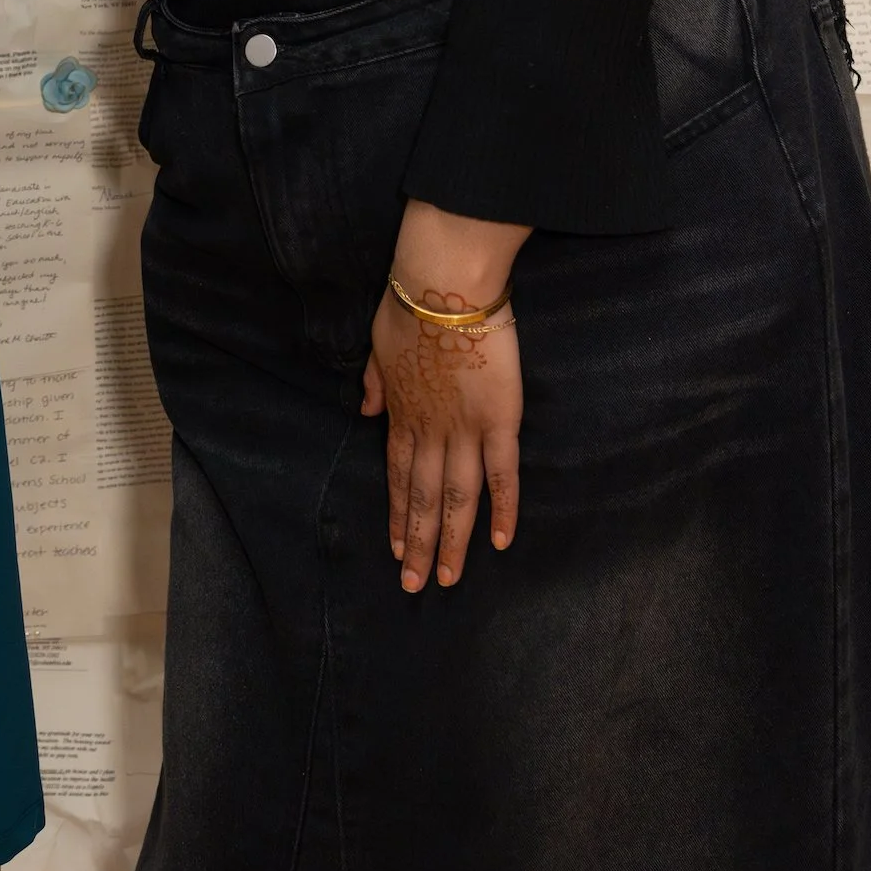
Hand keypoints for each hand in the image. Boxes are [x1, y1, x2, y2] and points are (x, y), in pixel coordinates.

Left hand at [361, 201, 528, 589]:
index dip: (396, 513)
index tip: (394, 547)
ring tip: (446, 578)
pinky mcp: (500, 420)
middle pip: (422, 497)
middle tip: (414, 585)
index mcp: (401, 414)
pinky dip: (503, 510)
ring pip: (457, 498)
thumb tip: (367, 414)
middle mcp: (430, 431)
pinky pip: (503, 474)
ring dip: (451, 541)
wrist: (444, 285)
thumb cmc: (409, 305)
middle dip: (417, 543)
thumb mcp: (376, 344)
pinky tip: (502, 542)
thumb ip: (374, 383)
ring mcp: (465, 429)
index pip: (397, 475)